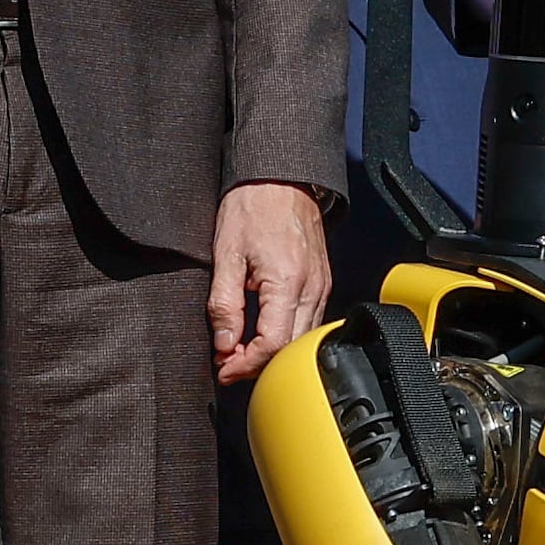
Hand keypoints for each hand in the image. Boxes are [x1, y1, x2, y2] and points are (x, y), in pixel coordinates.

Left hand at [207, 179, 330, 383]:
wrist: (281, 177)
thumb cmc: (253, 206)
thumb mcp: (226, 252)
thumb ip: (224, 303)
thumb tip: (224, 344)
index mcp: (289, 281)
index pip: (274, 344)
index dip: (246, 364)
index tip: (223, 368)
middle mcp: (313, 288)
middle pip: (291, 349)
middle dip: (257, 365)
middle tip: (226, 365)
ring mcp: (322, 286)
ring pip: (302, 340)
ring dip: (271, 354)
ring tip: (238, 352)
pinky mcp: (322, 283)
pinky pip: (307, 323)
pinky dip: (284, 337)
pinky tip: (260, 334)